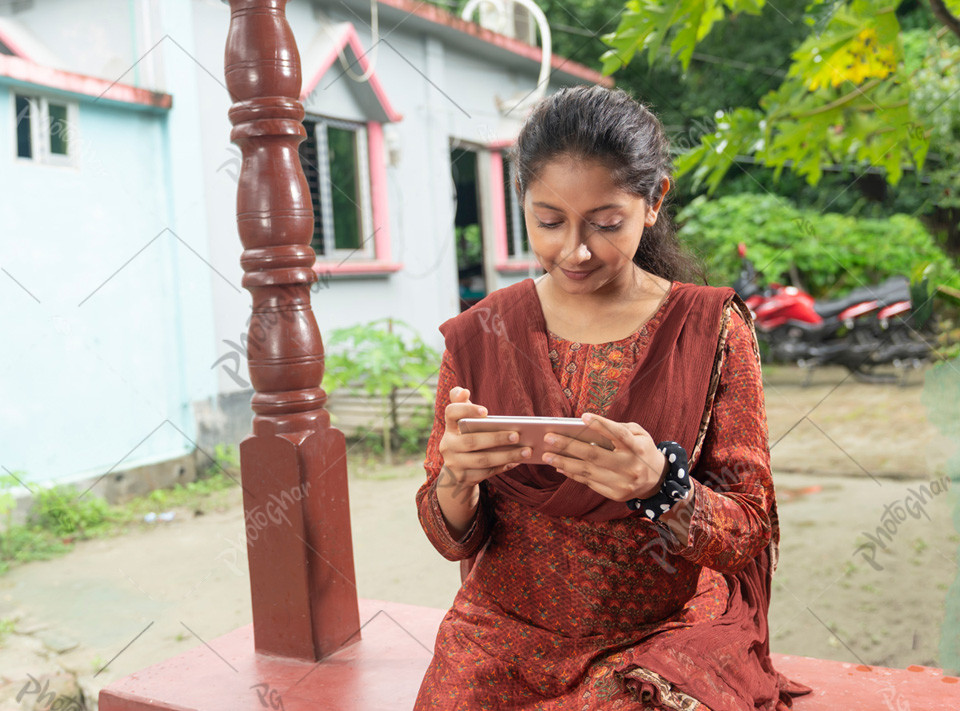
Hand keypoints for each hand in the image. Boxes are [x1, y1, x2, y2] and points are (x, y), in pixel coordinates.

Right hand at [437, 386, 530, 500]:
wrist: (456, 471)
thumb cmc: (465, 438)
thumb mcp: (462, 422)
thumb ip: (462, 404)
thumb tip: (464, 391)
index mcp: (449, 427)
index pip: (451, 413)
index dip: (467, 410)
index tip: (486, 411)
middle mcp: (448, 445)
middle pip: (471, 441)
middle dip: (496, 438)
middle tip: (517, 435)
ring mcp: (454, 463)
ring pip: (482, 460)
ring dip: (506, 455)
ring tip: (526, 450)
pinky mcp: (464, 477)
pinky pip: (487, 472)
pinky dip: (504, 466)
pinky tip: (518, 461)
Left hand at [540, 412, 667, 501]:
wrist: (657, 480)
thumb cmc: (642, 450)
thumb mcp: (639, 434)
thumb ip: (618, 428)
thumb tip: (587, 428)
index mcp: (637, 448)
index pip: (618, 434)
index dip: (601, 425)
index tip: (583, 417)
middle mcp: (630, 466)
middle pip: (594, 455)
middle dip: (568, 446)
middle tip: (548, 438)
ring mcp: (622, 483)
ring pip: (587, 471)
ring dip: (564, 462)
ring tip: (547, 455)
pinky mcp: (615, 494)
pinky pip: (588, 483)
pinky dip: (572, 474)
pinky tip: (560, 466)